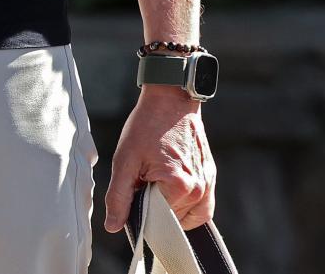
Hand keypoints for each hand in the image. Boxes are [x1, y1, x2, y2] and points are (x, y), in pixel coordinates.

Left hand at [103, 88, 215, 233]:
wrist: (170, 98)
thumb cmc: (147, 125)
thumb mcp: (125, 159)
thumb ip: (119, 196)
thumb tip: (113, 226)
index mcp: (179, 187)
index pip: (157, 222)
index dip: (142, 211)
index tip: (136, 189)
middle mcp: (200, 190)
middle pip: (172, 219)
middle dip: (156, 206)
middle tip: (146, 177)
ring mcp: (208, 184)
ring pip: (186, 217)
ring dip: (170, 206)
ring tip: (158, 177)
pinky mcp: (211, 177)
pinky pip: (200, 207)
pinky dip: (185, 204)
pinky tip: (171, 185)